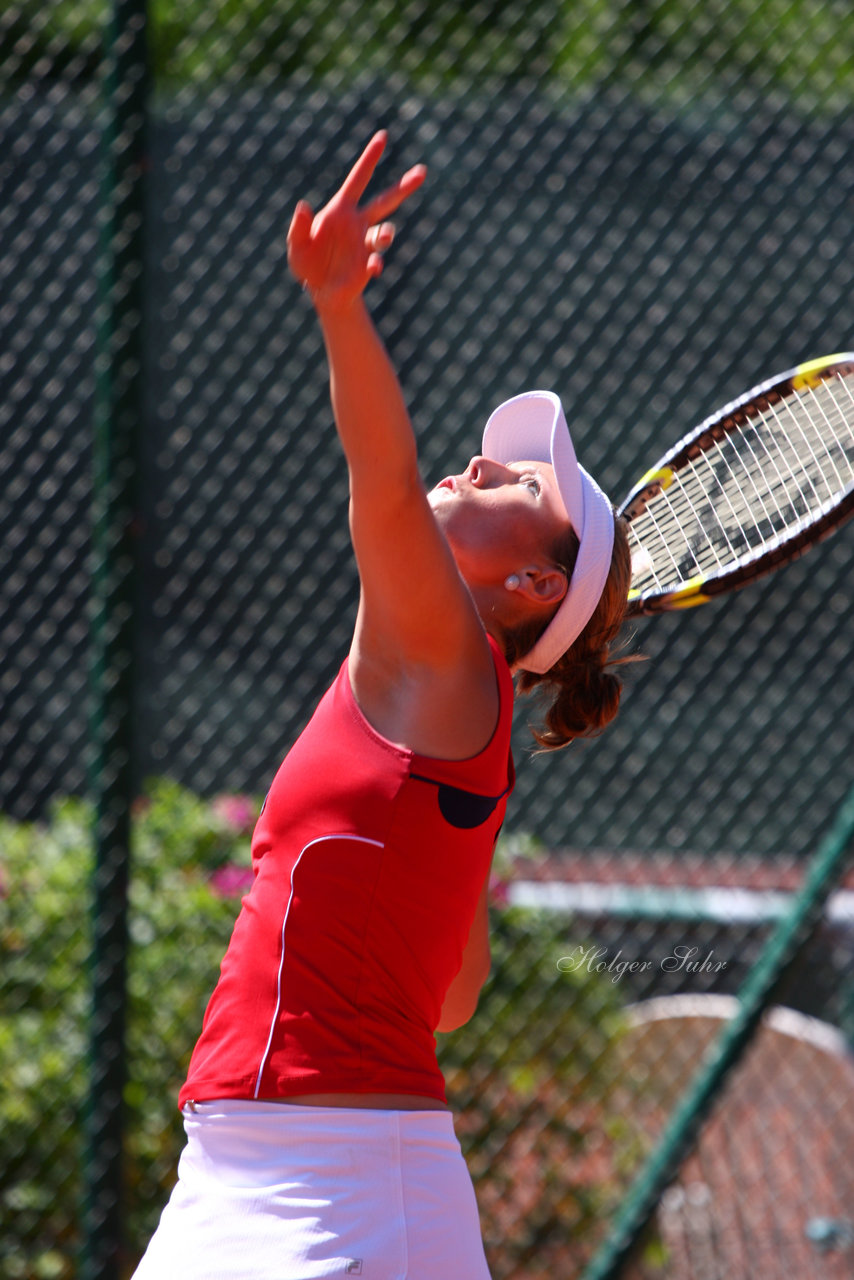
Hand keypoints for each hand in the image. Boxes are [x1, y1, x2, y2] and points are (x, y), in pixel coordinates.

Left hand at [287, 131, 426, 311]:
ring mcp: (366, 244)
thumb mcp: (297, 246)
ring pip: (383, 233)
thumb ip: (298, 227)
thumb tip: (303, 206)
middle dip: (404, 187)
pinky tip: (373, 268)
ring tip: (386, 235)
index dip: (369, 158)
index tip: (383, 137)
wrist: (321, 292)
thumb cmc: (307, 264)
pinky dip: (375, 263)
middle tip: (422, 172)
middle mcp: (359, 223)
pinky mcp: (368, 265)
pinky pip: (375, 261)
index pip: (359, 179)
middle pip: (385, 200)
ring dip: (385, 233)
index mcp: (342, 209)